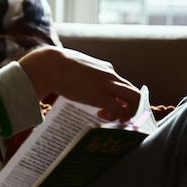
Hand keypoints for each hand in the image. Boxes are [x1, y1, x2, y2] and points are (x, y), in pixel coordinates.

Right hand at [18, 46, 140, 121]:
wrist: (52, 66)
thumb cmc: (57, 67)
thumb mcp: (74, 68)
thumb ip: (79, 75)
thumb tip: (66, 82)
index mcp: (105, 69)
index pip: (122, 84)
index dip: (120, 98)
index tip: (111, 106)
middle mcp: (112, 76)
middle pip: (134, 92)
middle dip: (131, 107)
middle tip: (120, 117)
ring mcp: (108, 86)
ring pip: (135, 99)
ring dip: (129, 112)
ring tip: (116, 119)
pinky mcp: (102, 97)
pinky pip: (119, 110)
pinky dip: (115, 116)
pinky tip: (102, 116)